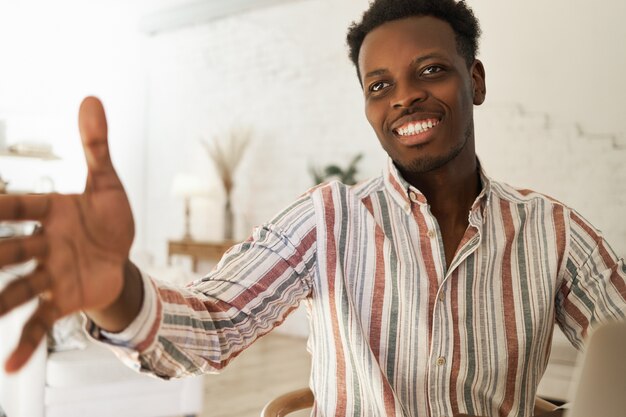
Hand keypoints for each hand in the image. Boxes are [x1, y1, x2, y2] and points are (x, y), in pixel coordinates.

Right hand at [0, 97, 133, 372]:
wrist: (120, 258)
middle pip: (7, 248)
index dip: (1, 205)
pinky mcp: (58, 301)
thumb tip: (91, 98)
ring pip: (14, 287)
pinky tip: (9, 369)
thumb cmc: (106, 220)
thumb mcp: (106, 184)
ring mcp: (47, 275)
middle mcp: (41, 244)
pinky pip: (37, 323)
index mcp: (50, 212)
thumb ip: (95, 147)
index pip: (19, 205)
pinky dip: (23, 344)